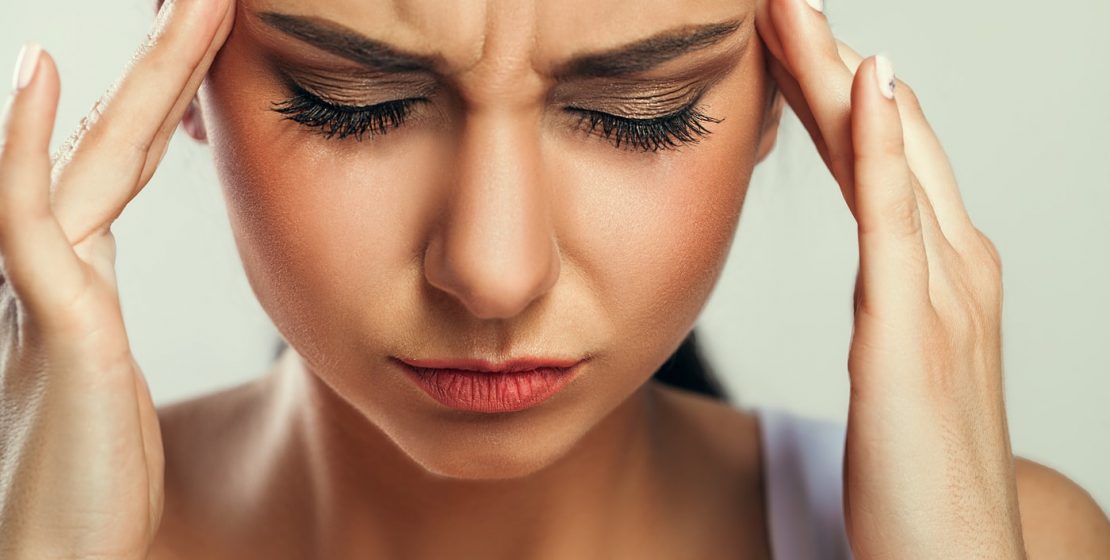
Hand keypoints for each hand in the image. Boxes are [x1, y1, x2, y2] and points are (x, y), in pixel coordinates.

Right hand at [0, 0, 232, 557]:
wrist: (55, 557)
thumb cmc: (89, 486)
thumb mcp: (110, 386)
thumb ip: (98, 325)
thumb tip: (105, 279)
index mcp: (85, 280)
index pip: (130, 164)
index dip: (166, 100)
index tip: (206, 44)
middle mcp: (61, 269)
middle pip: (120, 143)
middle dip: (167, 67)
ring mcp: (49, 290)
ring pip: (93, 159)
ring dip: (143, 79)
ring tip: (188, 5)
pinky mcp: (52, 324)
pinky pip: (29, 219)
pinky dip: (24, 147)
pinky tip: (32, 76)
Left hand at [755, 0, 1024, 556]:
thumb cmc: (918, 480)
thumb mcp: (899, 373)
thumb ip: (891, 308)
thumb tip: (876, 266)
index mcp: (942, 280)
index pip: (881, 162)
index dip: (836, 96)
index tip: (788, 41)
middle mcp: (955, 271)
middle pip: (888, 142)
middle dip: (835, 65)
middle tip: (786, 2)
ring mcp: (945, 297)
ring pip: (893, 160)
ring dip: (849, 78)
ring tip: (802, 13)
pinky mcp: (917, 336)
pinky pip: (900, 223)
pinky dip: (887, 149)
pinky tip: (871, 86)